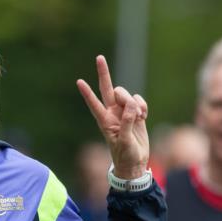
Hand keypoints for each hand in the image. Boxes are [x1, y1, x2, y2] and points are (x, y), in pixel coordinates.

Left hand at [76, 55, 149, 178]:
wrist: (135, 163)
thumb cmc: (125, 155)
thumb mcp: (125, 142)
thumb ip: (127, 122)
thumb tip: (132, 106)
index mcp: (105, 121)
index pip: (94, 104)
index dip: (87, 93)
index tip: (79, 82)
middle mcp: (112, 113)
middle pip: (107, 89)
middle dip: (103, 73)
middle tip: (99, 58)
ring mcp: (124, 112)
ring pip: (127, 95)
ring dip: (133, 102)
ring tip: (138, 117)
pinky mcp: (136, 113)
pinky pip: (139, 101)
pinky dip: (143, 106)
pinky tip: (143, 116)